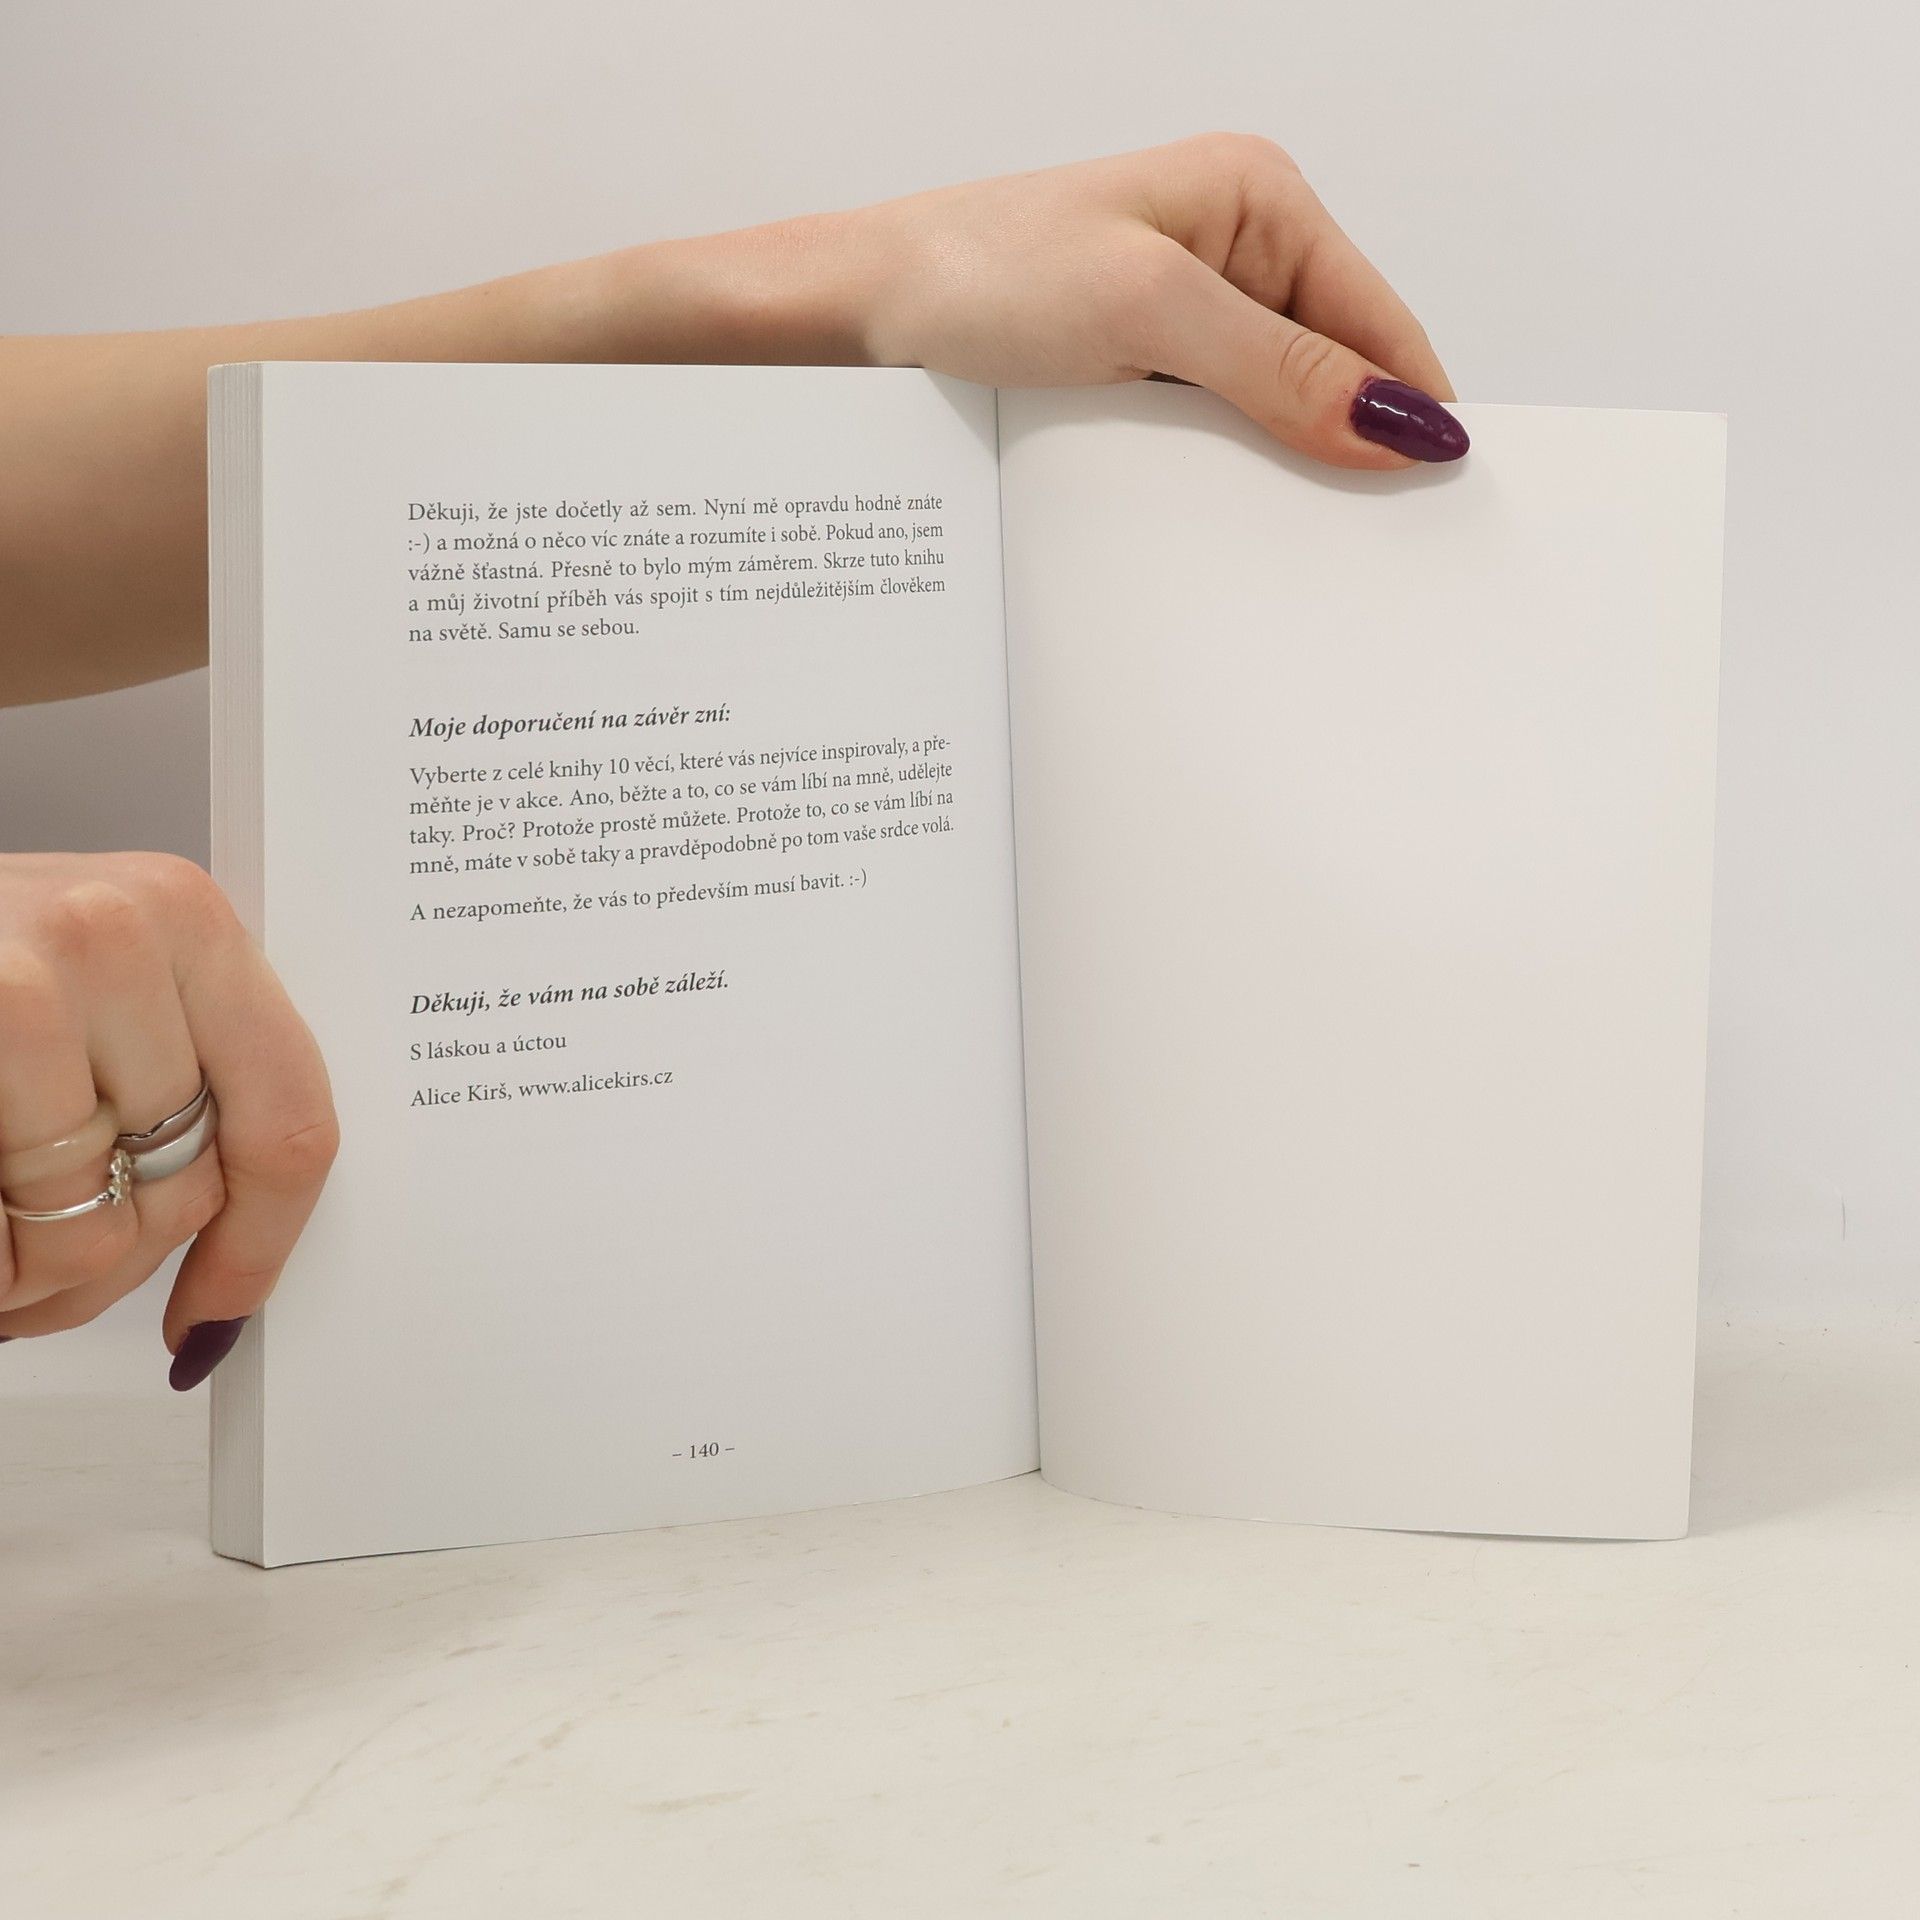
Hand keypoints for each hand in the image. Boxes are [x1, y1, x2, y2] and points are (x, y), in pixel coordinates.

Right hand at [0, 853, 336, 1386]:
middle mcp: (124, 928)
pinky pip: (7, 1236)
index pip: (290, 1116)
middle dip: (114, 1260)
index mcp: (187, 916)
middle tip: (37, 1262)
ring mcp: (29, 974)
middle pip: (186, 1189)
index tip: (220, 1311)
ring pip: (88, 1225)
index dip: (260, 1243)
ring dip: (26, 1272)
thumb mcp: (87, 991)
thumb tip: (236, 1251)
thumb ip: (169, 1076)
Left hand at [844, 132, 1466, 467]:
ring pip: (1273, 411)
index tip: (1433, 497)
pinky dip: (1216, 473)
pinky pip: (1212, 431)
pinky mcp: (1142, 366)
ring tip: (1270, 528)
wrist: (858, 311)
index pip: (1377, 318)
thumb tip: (1395, 422)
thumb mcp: (1148, 312)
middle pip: (1333, 370)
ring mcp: (1186, 313)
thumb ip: (1280, 369)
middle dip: (1340, 448)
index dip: (1408, 408)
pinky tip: (1208, 511)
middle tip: (1350, 539)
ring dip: (1272, 468)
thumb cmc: (980, 271)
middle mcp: (1233, 250)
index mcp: (1257, 198)